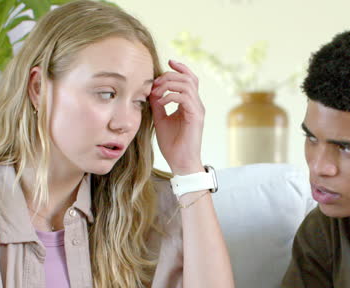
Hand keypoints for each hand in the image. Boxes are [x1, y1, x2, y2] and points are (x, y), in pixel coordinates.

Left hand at [150, 59, 204, 174]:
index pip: (189, 79)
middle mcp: (196, 104)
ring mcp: (198, 110)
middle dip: (169, 75)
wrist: (181, 162)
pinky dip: (171, 96)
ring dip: (169, 84)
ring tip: (156, 92)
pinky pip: (185, 98)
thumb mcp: (161, 119)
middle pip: (188, 77)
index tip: (168, 62)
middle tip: (155, 83)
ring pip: (187, 84)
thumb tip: (151, 91)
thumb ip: (158, 104)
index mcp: (190, 104)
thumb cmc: (172, 144)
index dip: (180, 68)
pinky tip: (161, 102)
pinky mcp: (196, 117)